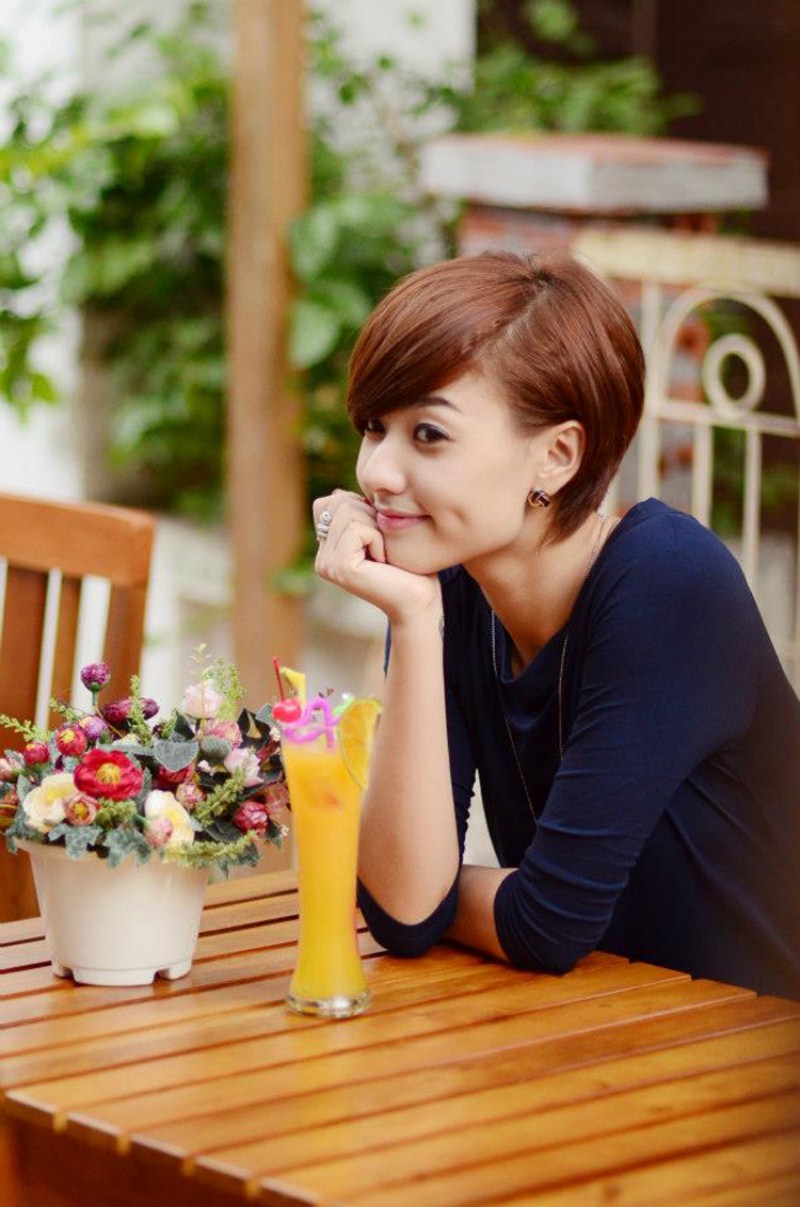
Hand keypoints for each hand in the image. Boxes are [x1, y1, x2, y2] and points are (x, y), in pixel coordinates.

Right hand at [313, 491, 439, 625]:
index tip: (378, 532)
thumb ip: (358, 512)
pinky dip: (377, 538)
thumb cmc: (407, 566)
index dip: (359, 505)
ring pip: (346, 512)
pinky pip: (356, 529)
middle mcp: (322, 557)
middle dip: (370, 514)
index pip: (328, 503)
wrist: (420, 600)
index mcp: (328, 549)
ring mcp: (327, 564)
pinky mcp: (339, 567)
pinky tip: (384, 560)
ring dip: (375, 527)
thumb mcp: (380, 530)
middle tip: (384, 545)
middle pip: (338, 502)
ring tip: (383, 553)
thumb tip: (337, 493)